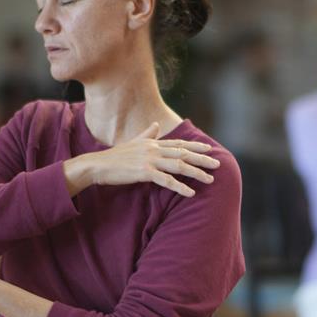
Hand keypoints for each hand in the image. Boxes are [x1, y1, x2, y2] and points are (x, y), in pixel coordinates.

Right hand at [64, 122, 219, 196]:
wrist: (98, 165)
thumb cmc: (115, 156)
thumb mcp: (133, 142)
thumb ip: (147, 133)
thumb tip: (155, 124)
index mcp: (153, 142)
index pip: (179, 143)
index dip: (196, 146)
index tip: (210, 149)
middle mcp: (154, 148)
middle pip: (184, 153)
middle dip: (202, 159)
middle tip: (217, 164)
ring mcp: (150, 160)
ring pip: (179, 165)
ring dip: (196, 173)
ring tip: (210, 180)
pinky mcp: (144, 172)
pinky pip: (167, 180)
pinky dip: (180, 187)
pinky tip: (190, 193)